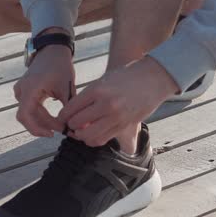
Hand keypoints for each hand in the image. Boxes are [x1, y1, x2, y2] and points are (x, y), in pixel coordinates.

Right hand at [14, 44, 73, 136]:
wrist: (52, 49)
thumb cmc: (60, 66)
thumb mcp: (66, 88)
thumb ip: (68, 108)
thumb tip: (75, 127)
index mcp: (29, 89)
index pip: (26, 116)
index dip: (38, 129)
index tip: (54, 133)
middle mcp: (21, 91)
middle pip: (27, 117)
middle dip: (43, 126)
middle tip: (60, 130)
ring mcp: (21, 91)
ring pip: (29, 114)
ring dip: (42, 122)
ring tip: (59, 125)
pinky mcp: (25, 91)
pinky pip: (29, 108)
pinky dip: (40, 115)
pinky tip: (53, 118)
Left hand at [58, 57, 179, 146]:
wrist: (154, 78)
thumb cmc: (126, 77)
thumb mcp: (103, 80)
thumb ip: (88, 97)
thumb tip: (72, 114)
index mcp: (97, 90)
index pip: (70, 109)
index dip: (62, 116)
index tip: (61, 118)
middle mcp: (105, 104)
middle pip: (76, 123)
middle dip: (69, 126)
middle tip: (69, 125)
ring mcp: (115, 116)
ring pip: (88, 136)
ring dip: (80, 136)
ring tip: (79, 132)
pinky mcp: (123, 125)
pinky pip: (101, 139)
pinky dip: (92, 140)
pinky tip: (91, 134)